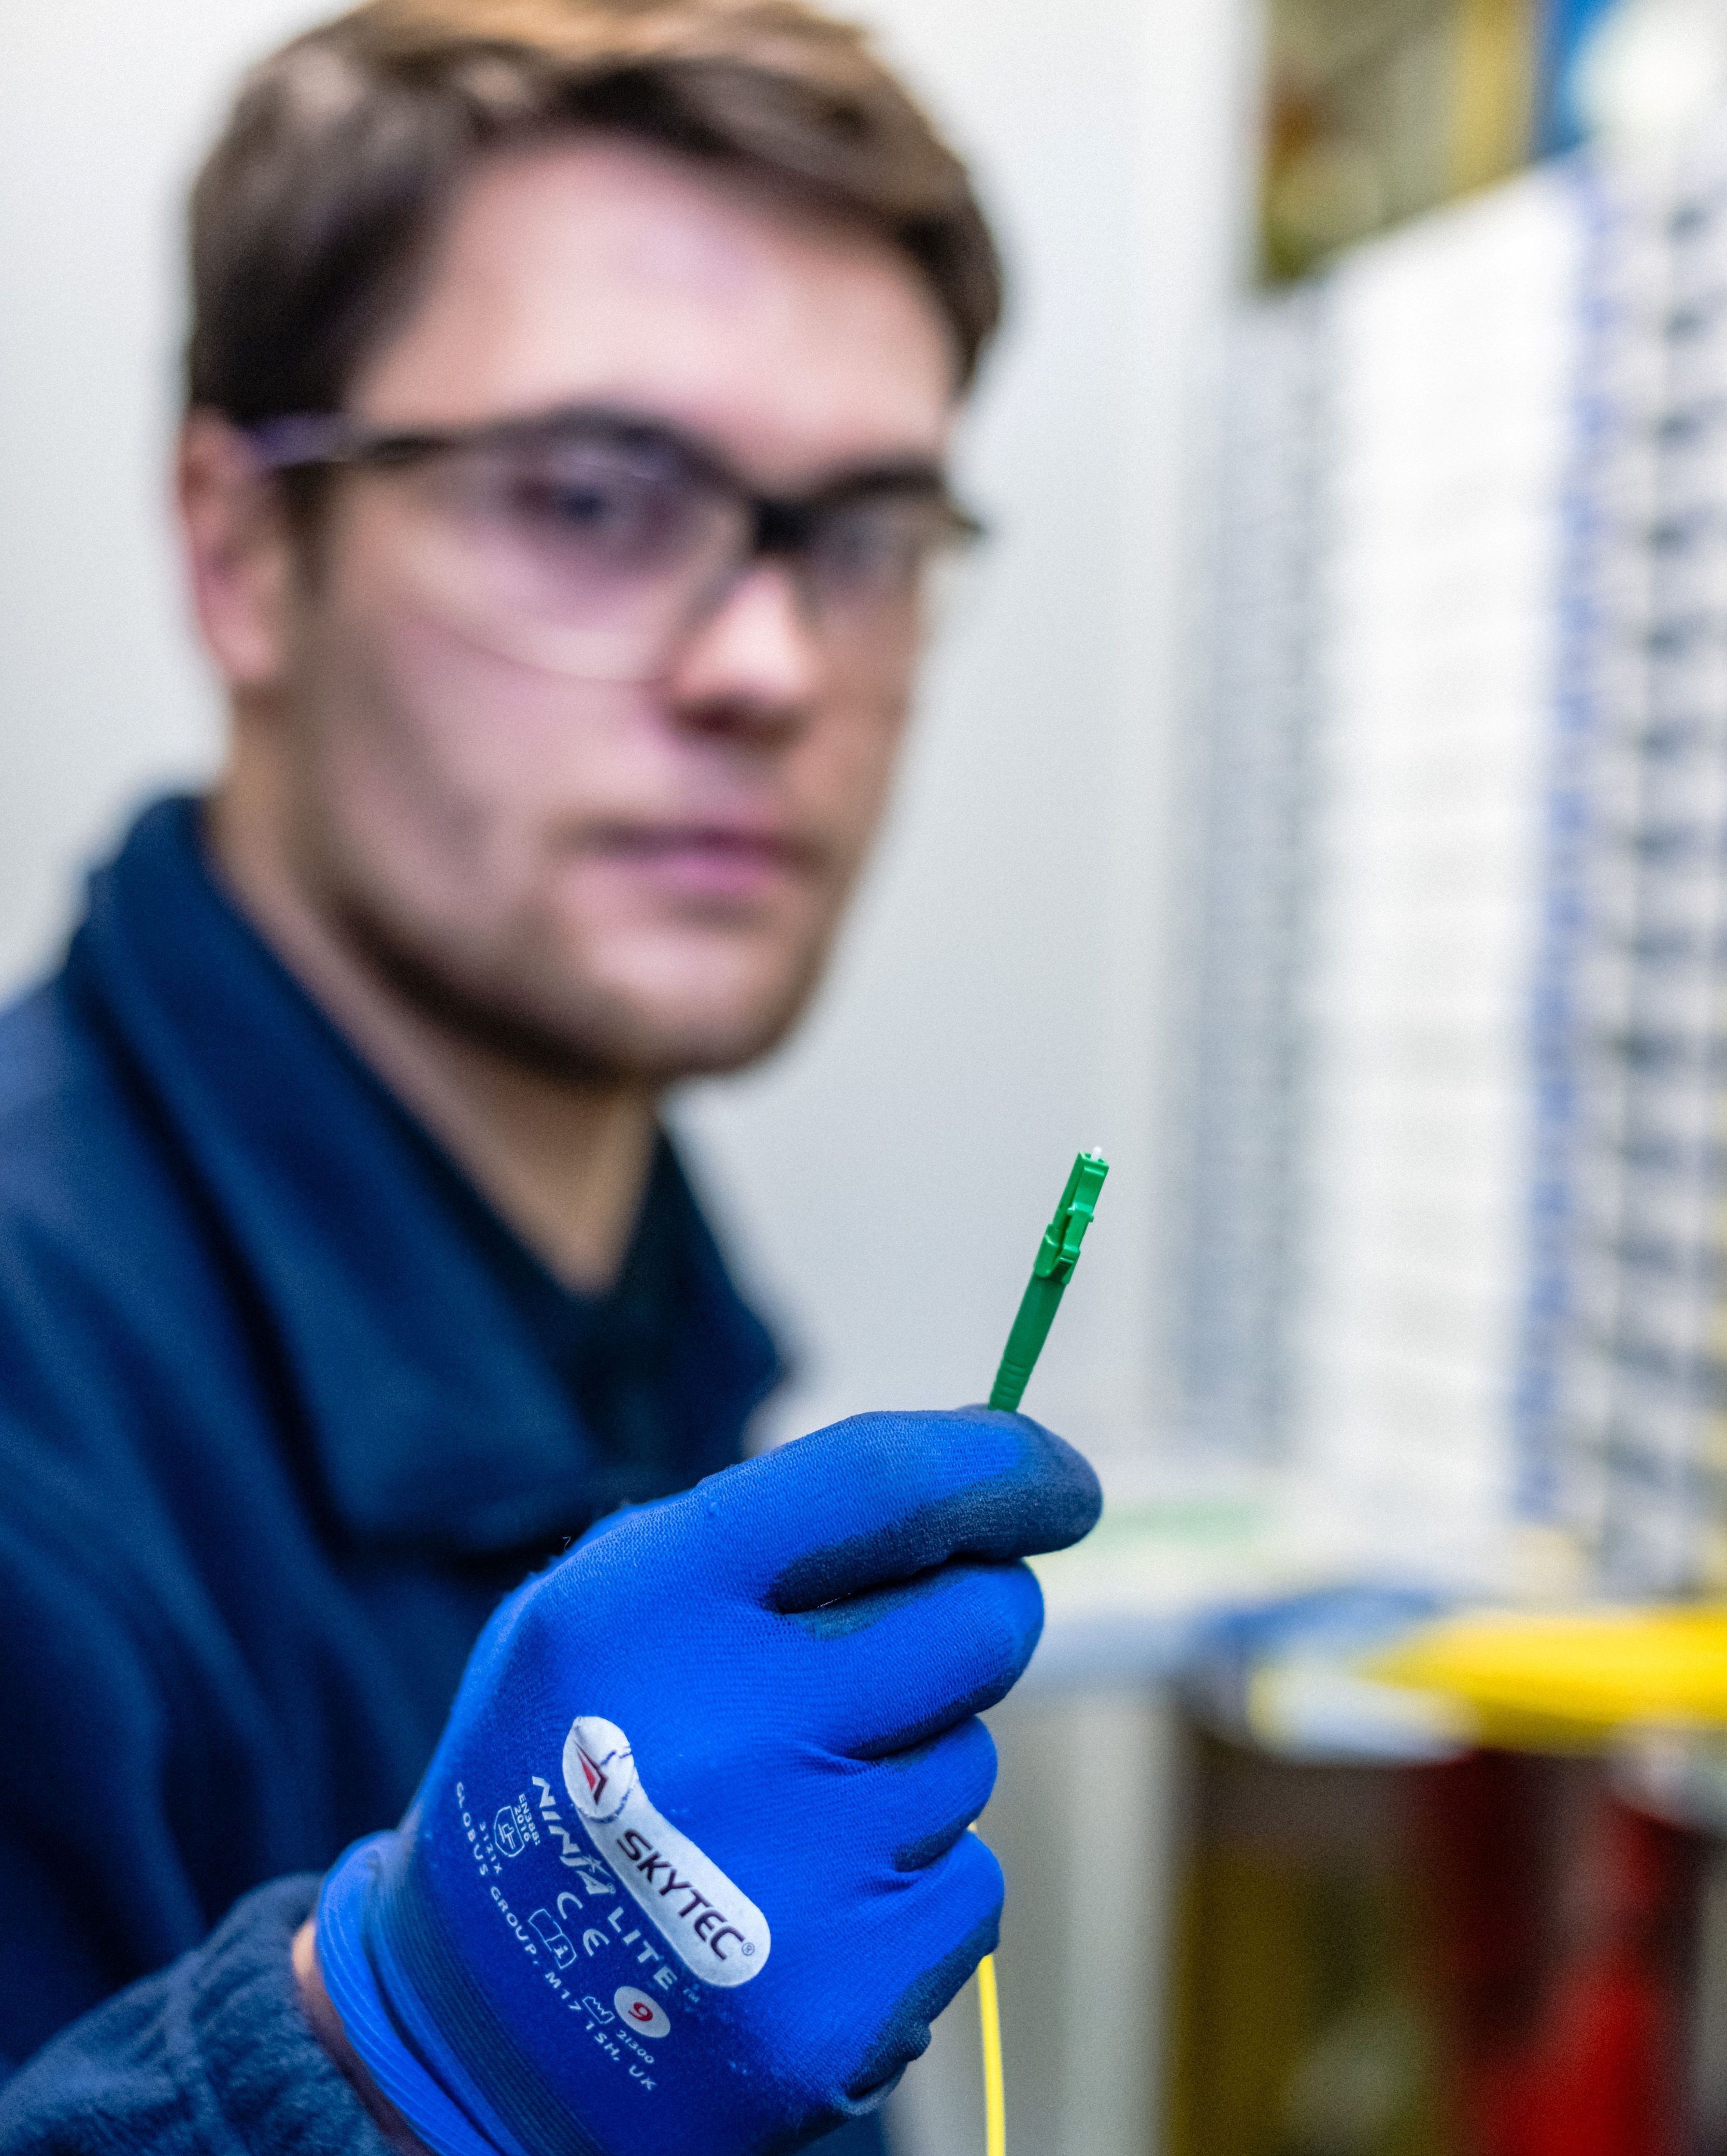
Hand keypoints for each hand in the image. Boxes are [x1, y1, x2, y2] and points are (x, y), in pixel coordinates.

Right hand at [314, 1408, 1099, 2155]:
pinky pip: (971, 1886)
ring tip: (788, 1815)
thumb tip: (971, 1475)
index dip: (1002, 1466)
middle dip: (976, 1617)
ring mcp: (790, 1876)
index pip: (880, 1483)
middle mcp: (723, 1730)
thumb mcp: (604, 1609)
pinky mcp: (844, 2000)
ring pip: (969, 1761)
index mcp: (649, 1606)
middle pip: (977, 1621)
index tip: (1059, 1480)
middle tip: (909, 1654)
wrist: (484, 2033)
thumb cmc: (570, 1770)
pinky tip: (805, 1910)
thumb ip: (763, 1532)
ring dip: (911, 1768)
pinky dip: (912, 1890)